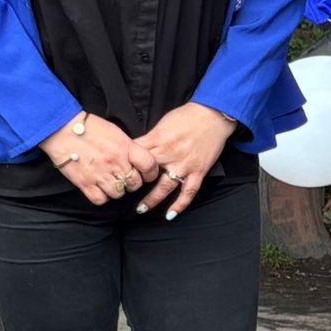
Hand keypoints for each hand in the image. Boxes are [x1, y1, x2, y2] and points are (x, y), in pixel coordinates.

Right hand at [38, 113, 153, 206]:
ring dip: (117, 189)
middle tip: (124, 176)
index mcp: (125, 147)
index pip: (149, 165)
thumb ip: (128, 147)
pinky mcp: (85, 184)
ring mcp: (100, 175)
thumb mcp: (115, 132)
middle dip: (132, 182)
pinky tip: (99, 187)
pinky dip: (102, 196)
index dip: (151, 172)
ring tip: (110, 181)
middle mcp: (115, 163)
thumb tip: (136, 160)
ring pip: (119, 194)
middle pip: (135, 184)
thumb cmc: (89, 128)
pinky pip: (101, 199)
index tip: (147, 173)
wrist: (63, 130)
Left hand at [133, 103, 236, 219]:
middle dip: (134, 185)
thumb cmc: (187, 116)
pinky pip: (188, 192)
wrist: (212, 115)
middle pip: (146, 174)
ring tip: (141, 209)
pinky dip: (180, 205)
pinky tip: (170, 215)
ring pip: (165, 187)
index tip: (118, 172)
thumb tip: (137, 149)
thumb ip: (150, 138)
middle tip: (123, 194)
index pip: (135, 155)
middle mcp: (169, 154)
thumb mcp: (163, 123)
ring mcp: (184, 165)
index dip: (125, 164)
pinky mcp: (198, 171)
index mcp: (158, 140)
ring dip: (152, 200)